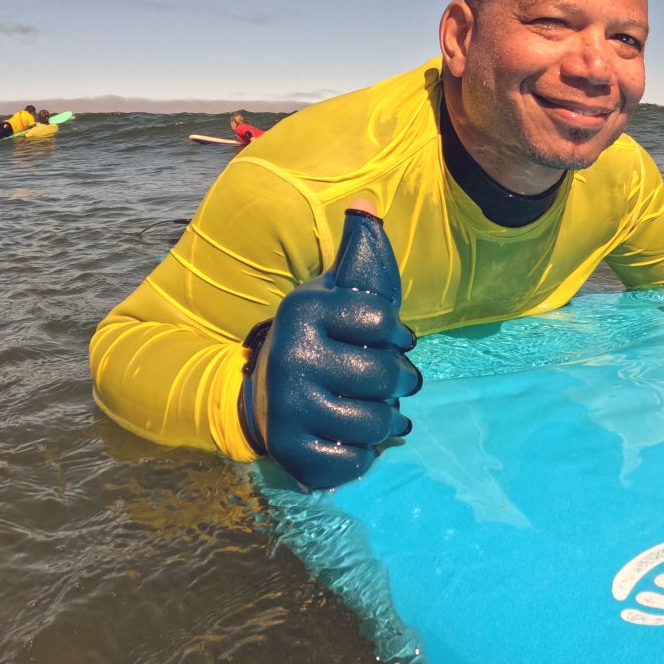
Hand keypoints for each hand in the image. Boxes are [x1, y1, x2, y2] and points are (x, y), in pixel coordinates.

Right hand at [239, 200, 420, 488]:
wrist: (264, 390)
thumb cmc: (320, 335)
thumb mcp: (333, 289)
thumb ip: (358, 250)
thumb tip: (366, 202)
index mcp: (306, 310)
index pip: (384, 321)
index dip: (397, 334)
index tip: (389, 337)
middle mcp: (293, 357)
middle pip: (386, 376)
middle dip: (399, 380)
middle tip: (391, 379)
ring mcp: (290, 408)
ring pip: (376, 423)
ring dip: (386, 420)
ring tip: (375, 408)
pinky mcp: (291, 451)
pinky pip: (354, 462)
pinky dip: (363, 454)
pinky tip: (354, 437)